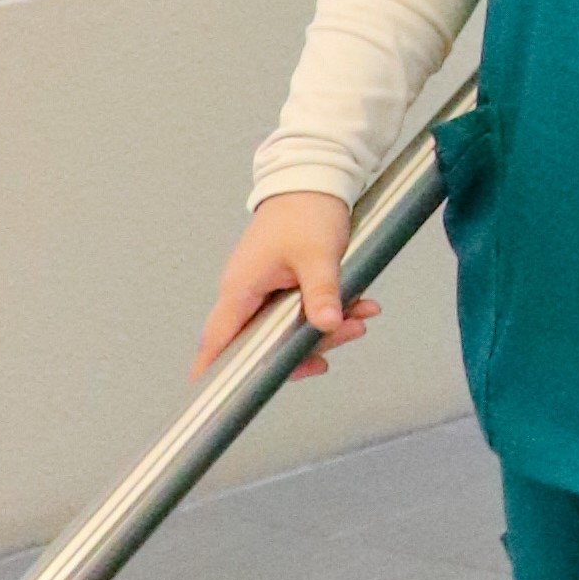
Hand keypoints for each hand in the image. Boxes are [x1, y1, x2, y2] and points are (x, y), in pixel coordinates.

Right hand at [195, 191, 375, 381]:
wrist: (315, 176)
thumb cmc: (307, 212)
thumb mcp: (318, 255)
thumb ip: (321, 292)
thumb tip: (326, 326)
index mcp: (240, 290)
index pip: (217, 343)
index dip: (214, 374)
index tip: (216, 403)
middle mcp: (246, 294)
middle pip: (264, 343)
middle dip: (307, 347)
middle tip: (347, 336)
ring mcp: (264, 289)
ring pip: (290, 328)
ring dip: (327, 326)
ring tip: (364, 315)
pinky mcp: (284, 283)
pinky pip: (303, 309)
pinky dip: (330, 309)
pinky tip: (361, 304)